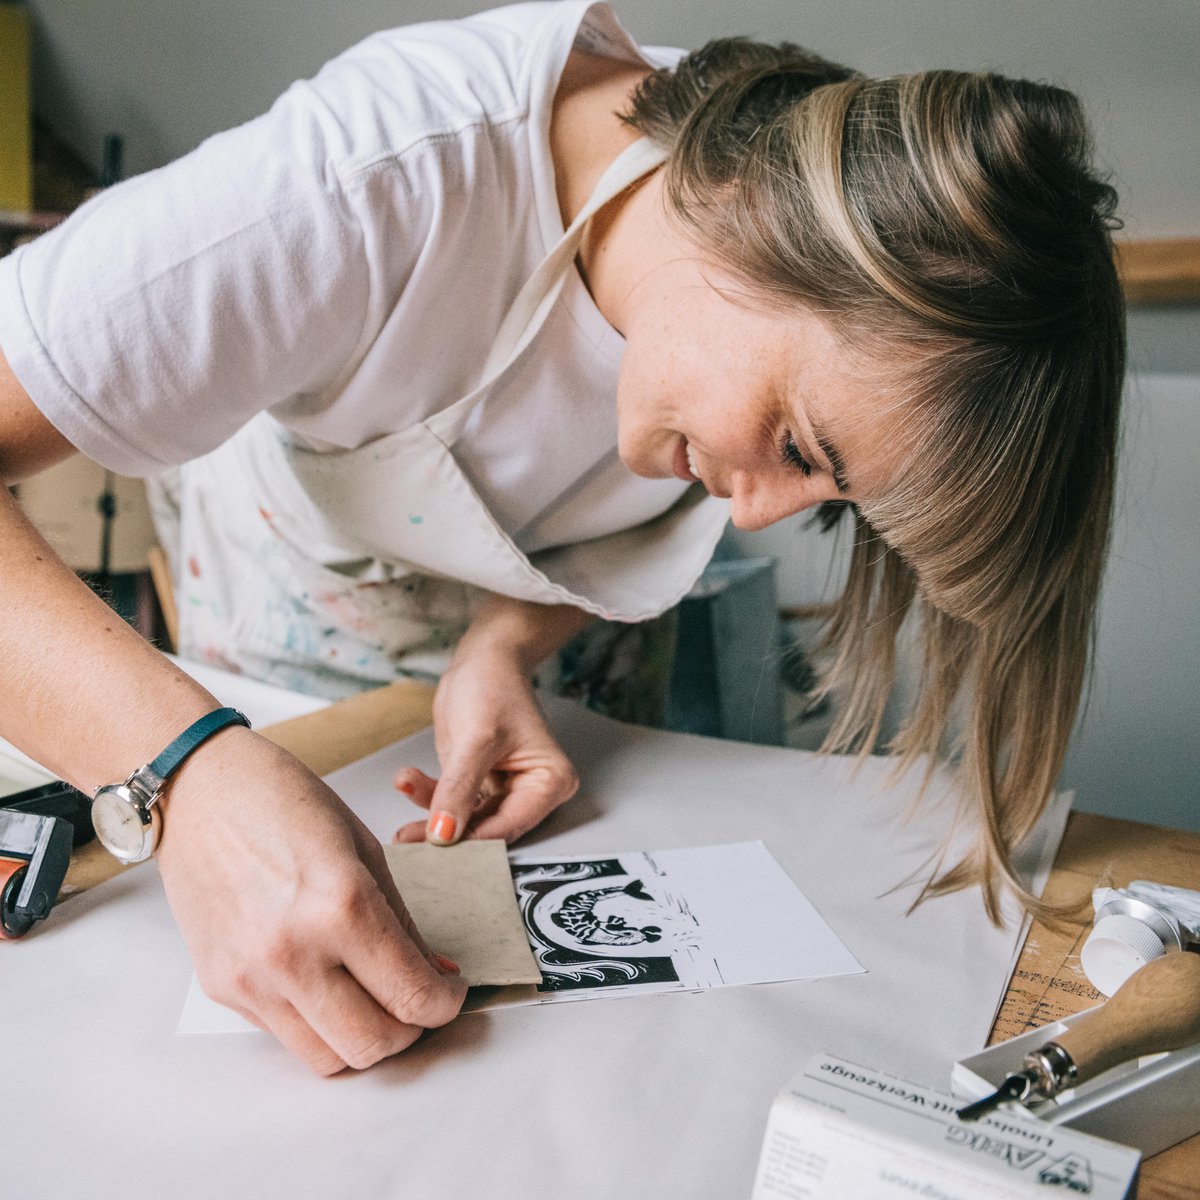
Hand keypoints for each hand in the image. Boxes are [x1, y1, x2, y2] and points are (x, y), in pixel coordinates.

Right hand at [155, 729, 466, 1074]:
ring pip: (327, 1059)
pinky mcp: (221, 988)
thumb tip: (436, 975)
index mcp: (342, 906)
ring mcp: (251, 977)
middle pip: (373, 1046)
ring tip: (374, 1000)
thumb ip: (402, 923)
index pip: (413, 995)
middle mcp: (293, 952)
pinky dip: (316, 1023)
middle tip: (418, 1000)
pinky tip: (326, 983)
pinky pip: (283, 1034)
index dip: (445, 1004)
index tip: (450, 993)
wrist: (198, 788)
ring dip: (363, 1040)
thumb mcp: (365, 850)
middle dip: (411, 1032)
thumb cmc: (282, 800)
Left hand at [391, 642, 578, 845]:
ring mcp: (503, 790)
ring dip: (429, 814)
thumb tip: (442, 835)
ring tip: (403, 803)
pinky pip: (451, 804)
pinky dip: (426, 796)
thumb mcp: (476, 738)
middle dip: (445, 833)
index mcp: (548, 783)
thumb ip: (459, 790)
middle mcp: (531, 792)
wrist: (482, 659)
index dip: (470, 839)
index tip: (435, 847)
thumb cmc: (495, 686)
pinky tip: (407, 779)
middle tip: (409, 838)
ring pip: (464, 821)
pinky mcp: (478, 785)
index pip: (508, 826)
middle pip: (486, 830)